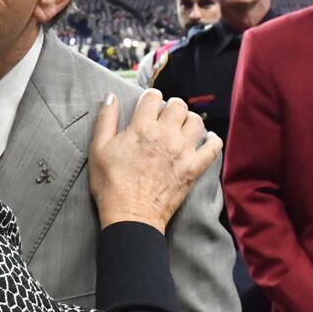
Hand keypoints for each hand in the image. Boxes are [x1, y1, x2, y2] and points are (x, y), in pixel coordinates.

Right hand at [88, 89, 221, 232]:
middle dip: (171, 106)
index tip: (147, 105)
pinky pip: (213, 147)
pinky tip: (206, 140)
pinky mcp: (194, 168)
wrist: (131, 215)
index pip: (153, 97)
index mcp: (142, 127)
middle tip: (164, 116)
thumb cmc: (111, 184)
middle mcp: (166, 135)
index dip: (149, 98)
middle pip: (178, 106)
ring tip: (181, 127)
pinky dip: (212, 140)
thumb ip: (105, 119)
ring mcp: (183, 151)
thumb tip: (110, 96)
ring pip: (196, 122)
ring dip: (189, 120)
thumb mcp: (99, 149)